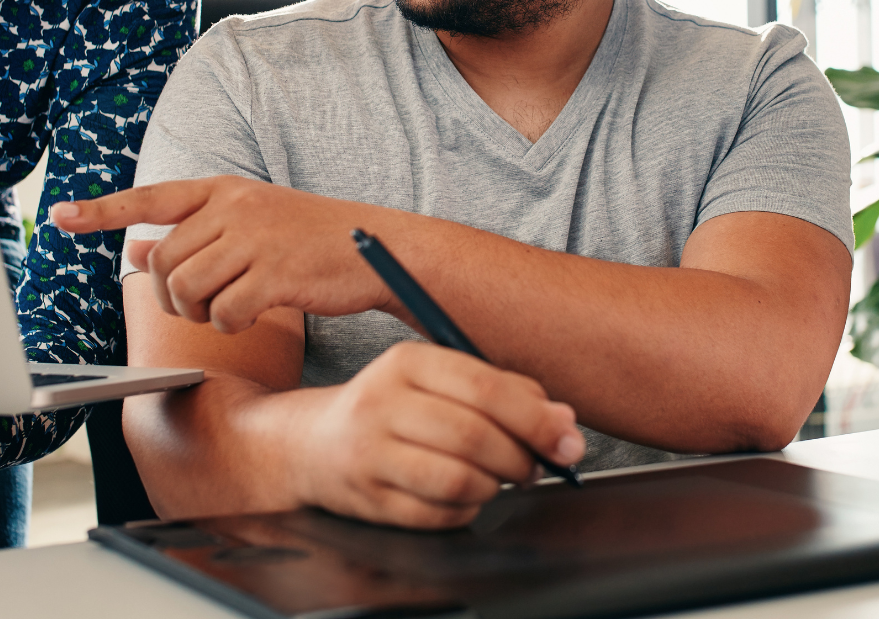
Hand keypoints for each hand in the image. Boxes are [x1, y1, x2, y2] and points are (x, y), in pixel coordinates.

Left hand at [52, 176, 395, 333]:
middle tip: (200, 304)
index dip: (102, 210)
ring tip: (228, 310)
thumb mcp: (250, 223)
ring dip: (199, 313)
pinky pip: (224, 313)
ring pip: (187, 288)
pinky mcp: (275, 274)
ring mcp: (255, 239)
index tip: (60, 216)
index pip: (151, 197)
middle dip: (170, 294)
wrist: (378, 246)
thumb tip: (134, 246)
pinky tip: (250, 318)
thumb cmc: (309, 240)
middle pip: (163, 260)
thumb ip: (194, 233)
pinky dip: (229, 326)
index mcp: (224, 189)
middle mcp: (234, 207)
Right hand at [293, 341, 585, 527]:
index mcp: (407, 361)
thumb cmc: (391, 408)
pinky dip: (466, 511)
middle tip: (534, 466)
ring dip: (493, 486)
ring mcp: (369, 454)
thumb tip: (563, 420)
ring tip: (496, 479)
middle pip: (475, 437)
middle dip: (521, 458)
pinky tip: (463, 496)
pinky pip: (438, 515)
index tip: (567, 438)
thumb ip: (503, 390)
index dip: (536, 418)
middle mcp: (382, 403)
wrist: (311, 443)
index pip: (486, 388)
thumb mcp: (438, 380)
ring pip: (459, 480)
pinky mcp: (367, 500)